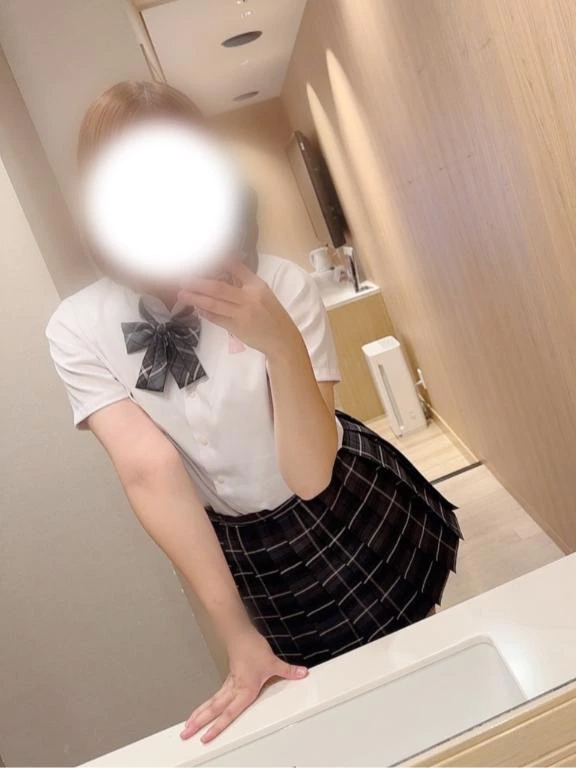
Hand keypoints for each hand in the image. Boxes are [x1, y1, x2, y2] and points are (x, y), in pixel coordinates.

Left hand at [178, 262, 302, 358]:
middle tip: (183, 278)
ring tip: (182, 294)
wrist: (282, 340)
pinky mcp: (237, 327)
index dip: (218, 262)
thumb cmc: (272, 315)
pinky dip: (205, 313)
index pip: (235, 267)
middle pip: (218, 287)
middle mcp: (249, 297)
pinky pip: (216, 318)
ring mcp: (242, 313)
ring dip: (196, 298)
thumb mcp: (264, 295)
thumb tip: (223, 274)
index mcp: (257, 285)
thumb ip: (245, 284)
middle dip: (198, 283)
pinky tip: (196, 308)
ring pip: (213, 304)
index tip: (202, 258)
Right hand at [180, 629, 307, 742]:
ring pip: (211, 703)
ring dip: (198, 714)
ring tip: (187, 726)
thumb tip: (302, 674)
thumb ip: (288, 671)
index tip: (205, 737)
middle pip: (213, 710)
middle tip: (185, 734)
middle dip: (199, 723)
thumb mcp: (273, 662)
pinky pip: (215, 696)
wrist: (240, 633)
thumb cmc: (252, 648)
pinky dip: (206, 705)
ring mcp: (229, 684)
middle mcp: (234, 689)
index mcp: (244, 690)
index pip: (228, 713)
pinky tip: (202, 711)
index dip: (217, 727)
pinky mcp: (229, 679)